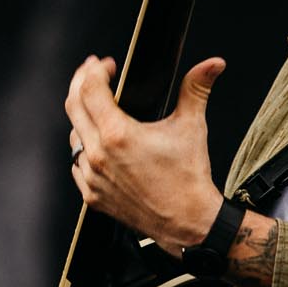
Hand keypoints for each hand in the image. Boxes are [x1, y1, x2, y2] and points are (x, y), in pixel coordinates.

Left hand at [65, 53, 225, 253]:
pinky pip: (77, 165)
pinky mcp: (93, 196)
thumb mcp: (192, 127)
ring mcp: (93, 178)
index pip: (90, 90)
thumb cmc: (189, 178)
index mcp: (118, 135)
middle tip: (91, 73)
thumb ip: (197, 89)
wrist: (188, 222)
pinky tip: (97, 143)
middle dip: (80, 84)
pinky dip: (84, 150)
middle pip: (74, 107)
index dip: (95, 70)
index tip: (107, 65)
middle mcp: (99, 156)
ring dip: (82, 117)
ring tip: (97, 108)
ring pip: (74, 136)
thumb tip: (213, 64)